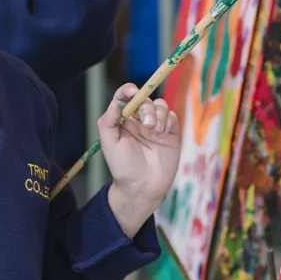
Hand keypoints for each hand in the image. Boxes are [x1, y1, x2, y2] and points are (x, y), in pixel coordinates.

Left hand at [98, 83, 180, 236]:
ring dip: (158, 114)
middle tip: (147, 124)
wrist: (143, 189)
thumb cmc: (123, 168)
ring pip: (160, 105)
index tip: (132, 91)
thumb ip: (108, 122)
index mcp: (123, 121)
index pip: (125, 98)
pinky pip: (172, 117)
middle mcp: (139, 120)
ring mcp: (155, 126)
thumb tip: (116, 103)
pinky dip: (168, 120)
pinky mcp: (170, 133)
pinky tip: (163, 133)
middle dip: (146, 107)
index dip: (128, 90)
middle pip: (145, 99)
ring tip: (155, 130)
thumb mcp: (109, 145)